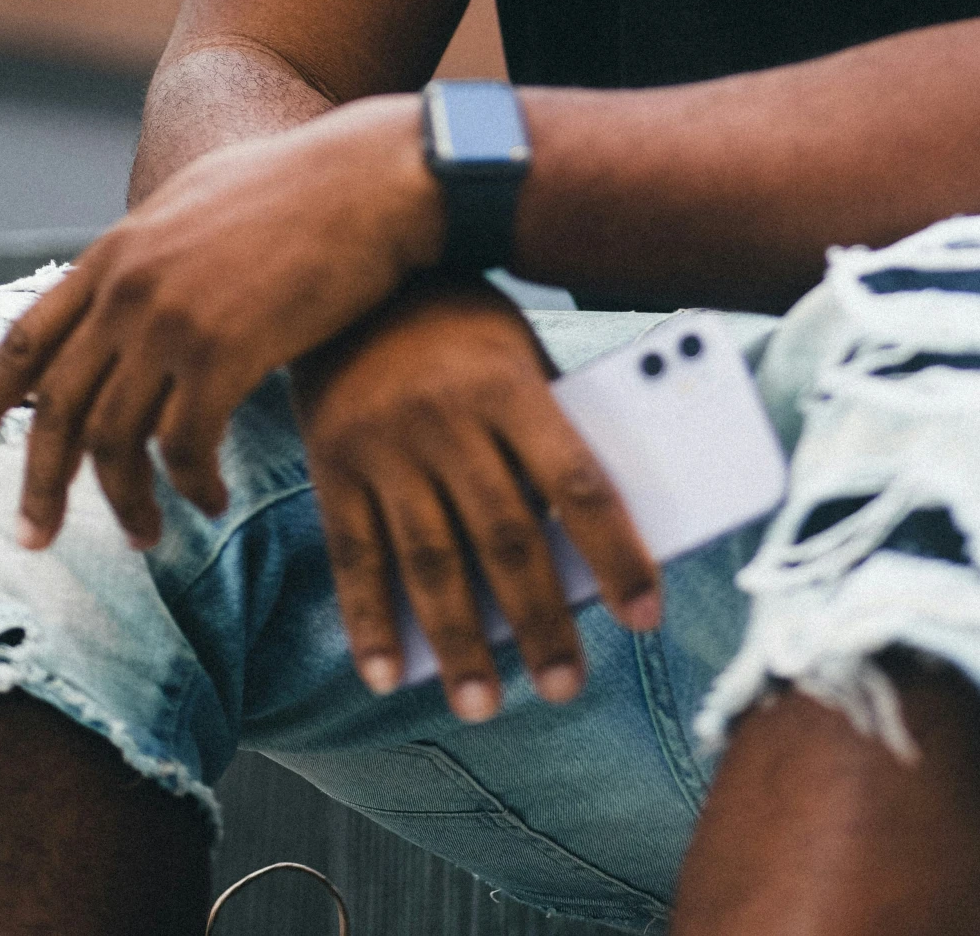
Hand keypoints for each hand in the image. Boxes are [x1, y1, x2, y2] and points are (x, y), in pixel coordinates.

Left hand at [0, 96, 442, 548]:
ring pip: (116, 440)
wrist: (372, 179)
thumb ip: (152, 250)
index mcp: (117, 251)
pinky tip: (212, 499)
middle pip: (57, 407)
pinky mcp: (225, 350)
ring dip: (127, 502)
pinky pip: (185, 446)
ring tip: (148, 536)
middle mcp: (129, 286)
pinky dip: (191, 485)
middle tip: (36, 536)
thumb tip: (125, 288)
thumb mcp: (199, 202)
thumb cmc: (306, 188)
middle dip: (40, 483)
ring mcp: (172, 319)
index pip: (26, 337)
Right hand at [292, 277, 661, 722]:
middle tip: (565, 687)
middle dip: (539, 622)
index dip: (617, 554)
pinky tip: (389, 674)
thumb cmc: (458, 324)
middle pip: (504, 538)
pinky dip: (370, 621)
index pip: (578, 483)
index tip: (645, 615)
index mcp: (508, 385)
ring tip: (484, 704)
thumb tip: (590, 540)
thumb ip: (547, 431)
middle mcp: (445, 420)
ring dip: (461, 643)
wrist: (350, 274)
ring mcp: (385, 446)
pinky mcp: (334, 465)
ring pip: (430, 561)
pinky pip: (354, 555)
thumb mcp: (515, 352)